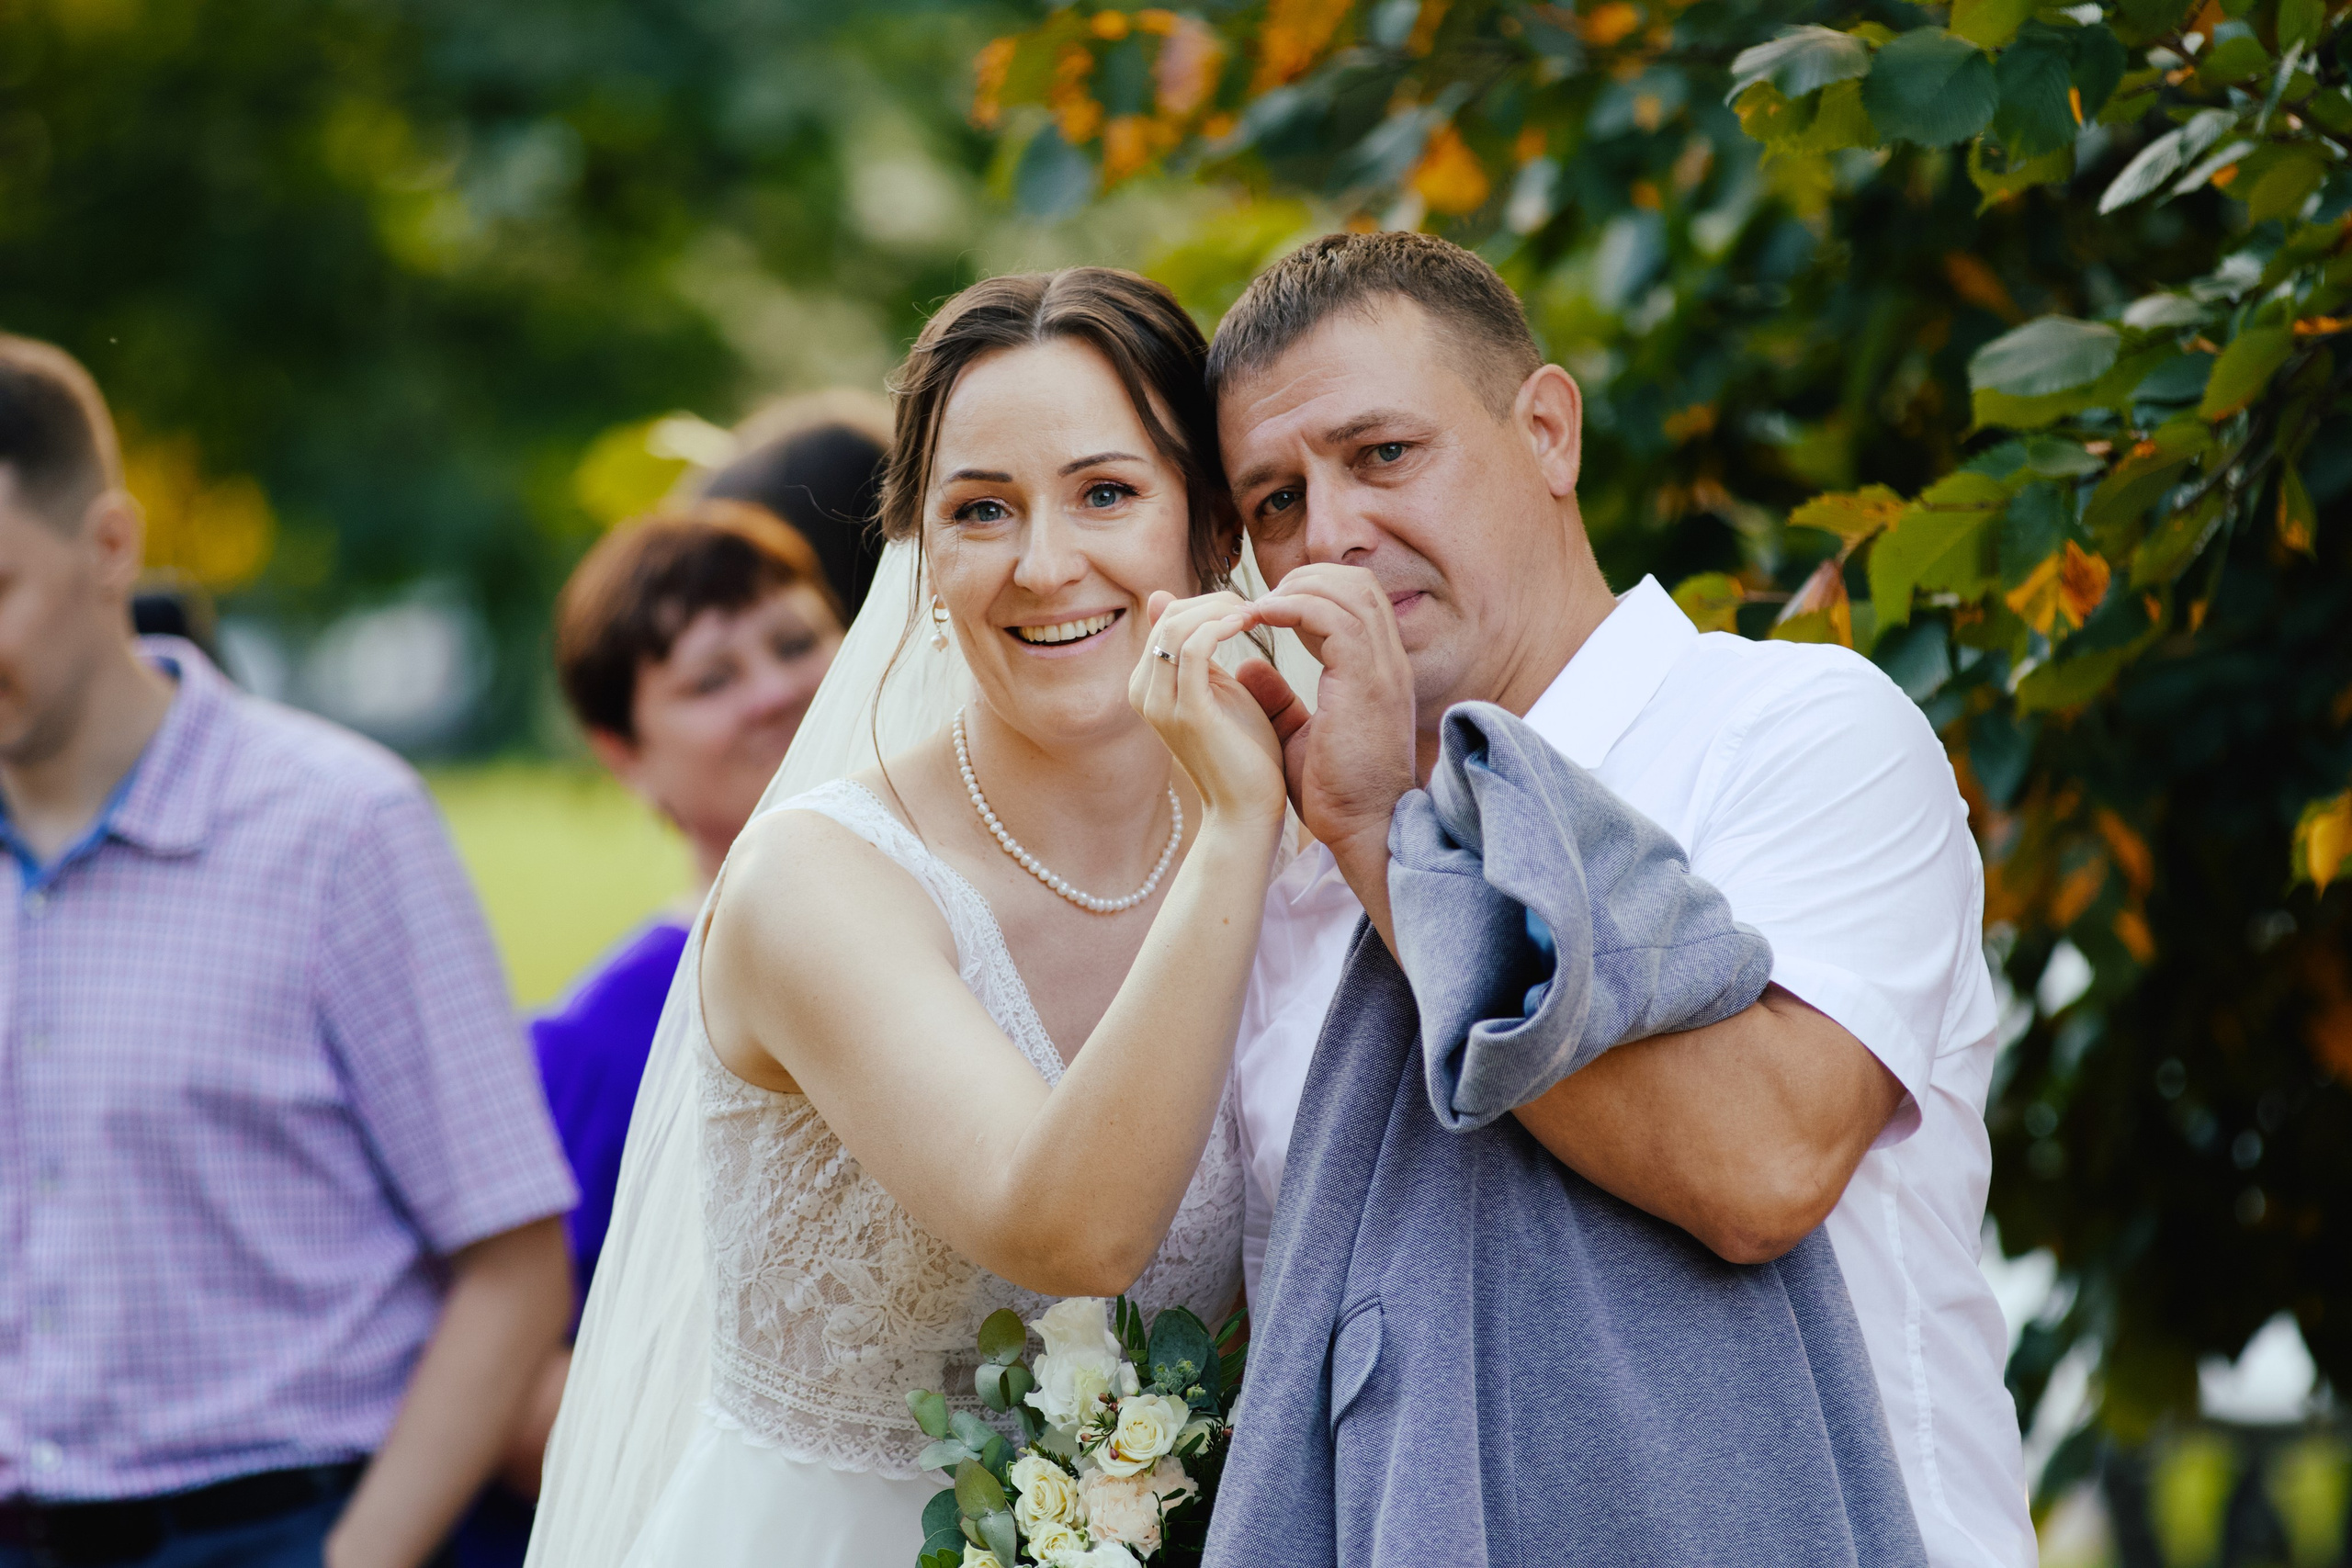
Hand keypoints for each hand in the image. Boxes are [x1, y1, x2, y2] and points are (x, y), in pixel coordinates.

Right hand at [1130, 590, 1286, 828]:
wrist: (1248, 812)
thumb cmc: (1243, 753)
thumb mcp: (1221, 690)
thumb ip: (1204, 652)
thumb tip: (1185, 608)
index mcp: (1149, 685)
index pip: (1167, 619)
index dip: (1208, 603)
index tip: (1249, 606)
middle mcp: (1144, 692)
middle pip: (1169, 618)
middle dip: (1215, 601)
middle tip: (1257, 605)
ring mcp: (1161, 704)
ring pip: (1176, 628)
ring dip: (1220, 610)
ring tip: (1256, 612)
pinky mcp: (1187, 714)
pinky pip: (1193, 650)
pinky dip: (1221, 627)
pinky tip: (1249, 624)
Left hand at [1234, 564, 1416, 865]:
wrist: (1363, 828)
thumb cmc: (1336, 792)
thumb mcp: (1300, 735)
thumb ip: (1277, 698)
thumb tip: (1247, 665)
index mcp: (1377, 670)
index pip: (1358, 598)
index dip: (1313, 589)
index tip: (1268, 606)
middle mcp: (1387, 661)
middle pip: (1358, 581)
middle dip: (1305, 578)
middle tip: (1260, 600)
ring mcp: (1382, 668)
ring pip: (1350, 589)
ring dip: (1298, 588)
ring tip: (1258, 607)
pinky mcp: (1366, 681)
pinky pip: (1333, 617)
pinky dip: (1294, 608)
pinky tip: (1261, 620)